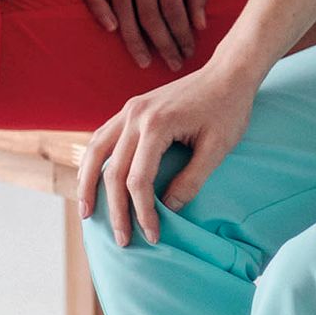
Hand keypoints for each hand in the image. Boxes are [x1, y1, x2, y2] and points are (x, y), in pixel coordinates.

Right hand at [77, 58, 259, 245]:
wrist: (228, 73)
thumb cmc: (228, 109)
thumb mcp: (217, 148)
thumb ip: (191, 180)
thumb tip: (168, 209)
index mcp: (156, 125)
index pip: (138, 180)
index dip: (143, 212)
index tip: (153, 235)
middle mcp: (135, 116)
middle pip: (113, 171)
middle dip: (116, 210)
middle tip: (122, 241)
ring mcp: (130, 109)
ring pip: (96, 151)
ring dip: (88, 183)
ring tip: (87, 213)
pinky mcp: (131, 108)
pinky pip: (102, 136)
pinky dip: (93, 160)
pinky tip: (92, 179)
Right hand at [79, 0, 206, 69]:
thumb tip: (198, 24)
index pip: (174, 4)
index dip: (181, 33)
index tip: (187, 52)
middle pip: (150, 10)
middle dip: (162, 42)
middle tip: (171, 64)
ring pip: (123, 5)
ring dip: (133, 37)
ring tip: (143, 61)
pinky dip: (99, 9)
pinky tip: (111, 30)